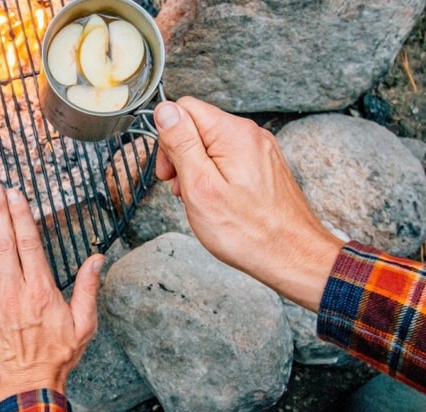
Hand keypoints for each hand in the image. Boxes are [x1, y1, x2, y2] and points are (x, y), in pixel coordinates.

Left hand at [0, 181, 103, 406]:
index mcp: (40, 291)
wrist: (25, 383)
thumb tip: (97, 259)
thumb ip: (88, 289)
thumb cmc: (56, 354)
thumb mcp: (83, 325)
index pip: (27, 243)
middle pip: (2, 241)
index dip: (19, 214)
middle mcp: (13, 291)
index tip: (14, 194)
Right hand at [153, 97, 344, 310]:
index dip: (168, 138)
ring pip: (213, 146)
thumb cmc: (247, 231)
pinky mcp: (265, 167)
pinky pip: (230, 160)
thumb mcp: (200, 186)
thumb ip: (181, 143)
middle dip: (182, 156)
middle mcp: (250, 135)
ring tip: (201, 201)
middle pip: (199, 126)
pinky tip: (218, 202)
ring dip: (198, 170)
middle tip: (183, 190)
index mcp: (233, 133)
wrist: (293, 257)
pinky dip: (216, 178)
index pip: (185, 108)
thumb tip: (165, 110)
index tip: (169, 171)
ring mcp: (261, 151)